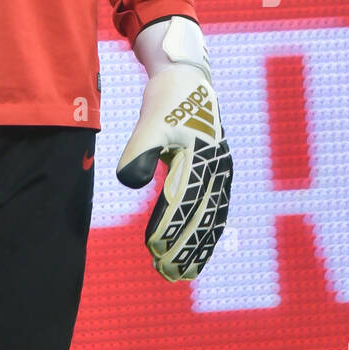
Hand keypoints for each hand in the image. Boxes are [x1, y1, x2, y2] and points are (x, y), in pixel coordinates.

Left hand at [117, 17, 232, 280]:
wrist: (188, 77)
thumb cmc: (167, 98)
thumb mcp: (150, 121)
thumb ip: (139, 150)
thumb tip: (127, 181)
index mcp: (201, 156)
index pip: (183, 200)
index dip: (168, 226)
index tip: (153, 249)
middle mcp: (217, 167)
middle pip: (202, 216)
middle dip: (184, 246)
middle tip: (166, 272)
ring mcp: (221, 171)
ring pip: (211, 217)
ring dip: (197, 245)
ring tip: (181, 272)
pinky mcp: (218, 172)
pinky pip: (214, 208)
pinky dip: (206, 231)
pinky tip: (196, 248)